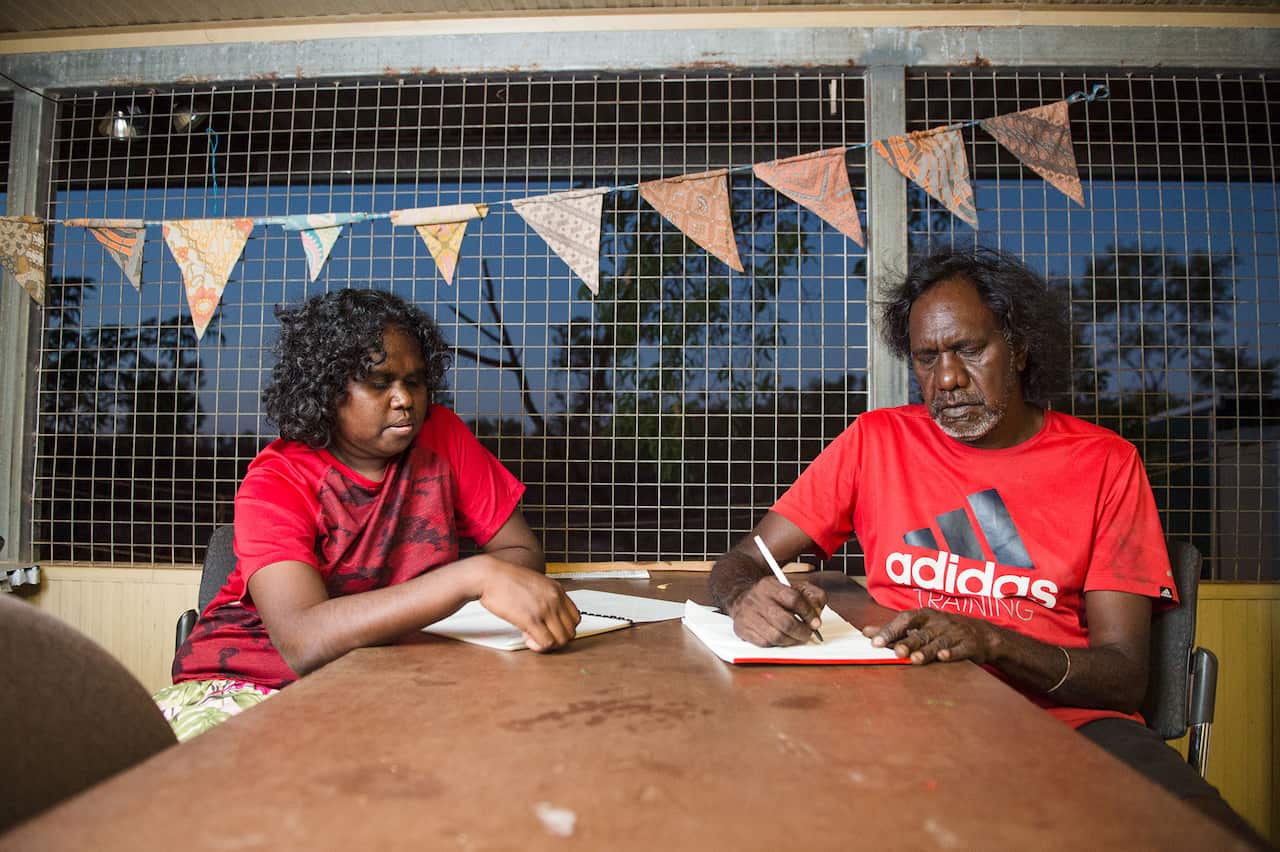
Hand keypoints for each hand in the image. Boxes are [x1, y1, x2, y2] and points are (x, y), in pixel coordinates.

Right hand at [478, 561, 580, 651]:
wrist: (489, 576)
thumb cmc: (507, 580)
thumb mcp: (536, 583)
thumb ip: (547, 598)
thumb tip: (550, 617)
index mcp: (557, 590)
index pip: (575, 617)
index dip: (563, 627)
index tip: (550, 628)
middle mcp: (555, 599)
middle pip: (570, 631)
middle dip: (557, 638)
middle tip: (541, 635)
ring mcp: (545, 609)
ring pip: (561, 640)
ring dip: (548, 644)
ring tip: (533, 637)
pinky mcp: (531, 619)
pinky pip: (546, 643)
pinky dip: (539, 647)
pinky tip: (527, 638)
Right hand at [727, 577, 826, 646]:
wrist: (740, 596)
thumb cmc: (771, 595)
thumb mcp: (791, 586)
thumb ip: (811, 594)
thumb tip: (818, 610)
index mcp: (769, 585)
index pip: (794, 599)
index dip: (809, 613)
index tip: (816, 622)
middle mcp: (756, 599)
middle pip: (785, 622)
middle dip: (802, 631)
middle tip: (809, 633)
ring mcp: (747, 616)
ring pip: (776, 636)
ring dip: (792, 640)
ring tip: (797, 637)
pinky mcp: (742, 630)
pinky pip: (765, 643)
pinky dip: (777, 644)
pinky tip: (782, 638)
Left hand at [863, 608, 996, 664]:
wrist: (982, 634)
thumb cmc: (944, 629)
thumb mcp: (919, 625)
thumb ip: (893, 630)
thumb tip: (866, 632)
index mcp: (924, 616)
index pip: (904, 620)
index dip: (890, 630)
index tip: (875, 642)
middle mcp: (939, 623)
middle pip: (921, 633)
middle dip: (908, 642)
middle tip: (896, 652)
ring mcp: (955, 633)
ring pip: (938, 643)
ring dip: (926, 651)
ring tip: (915, 659)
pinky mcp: (969, 645)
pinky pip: (960, 649)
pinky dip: (952, 653)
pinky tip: (943, 658)